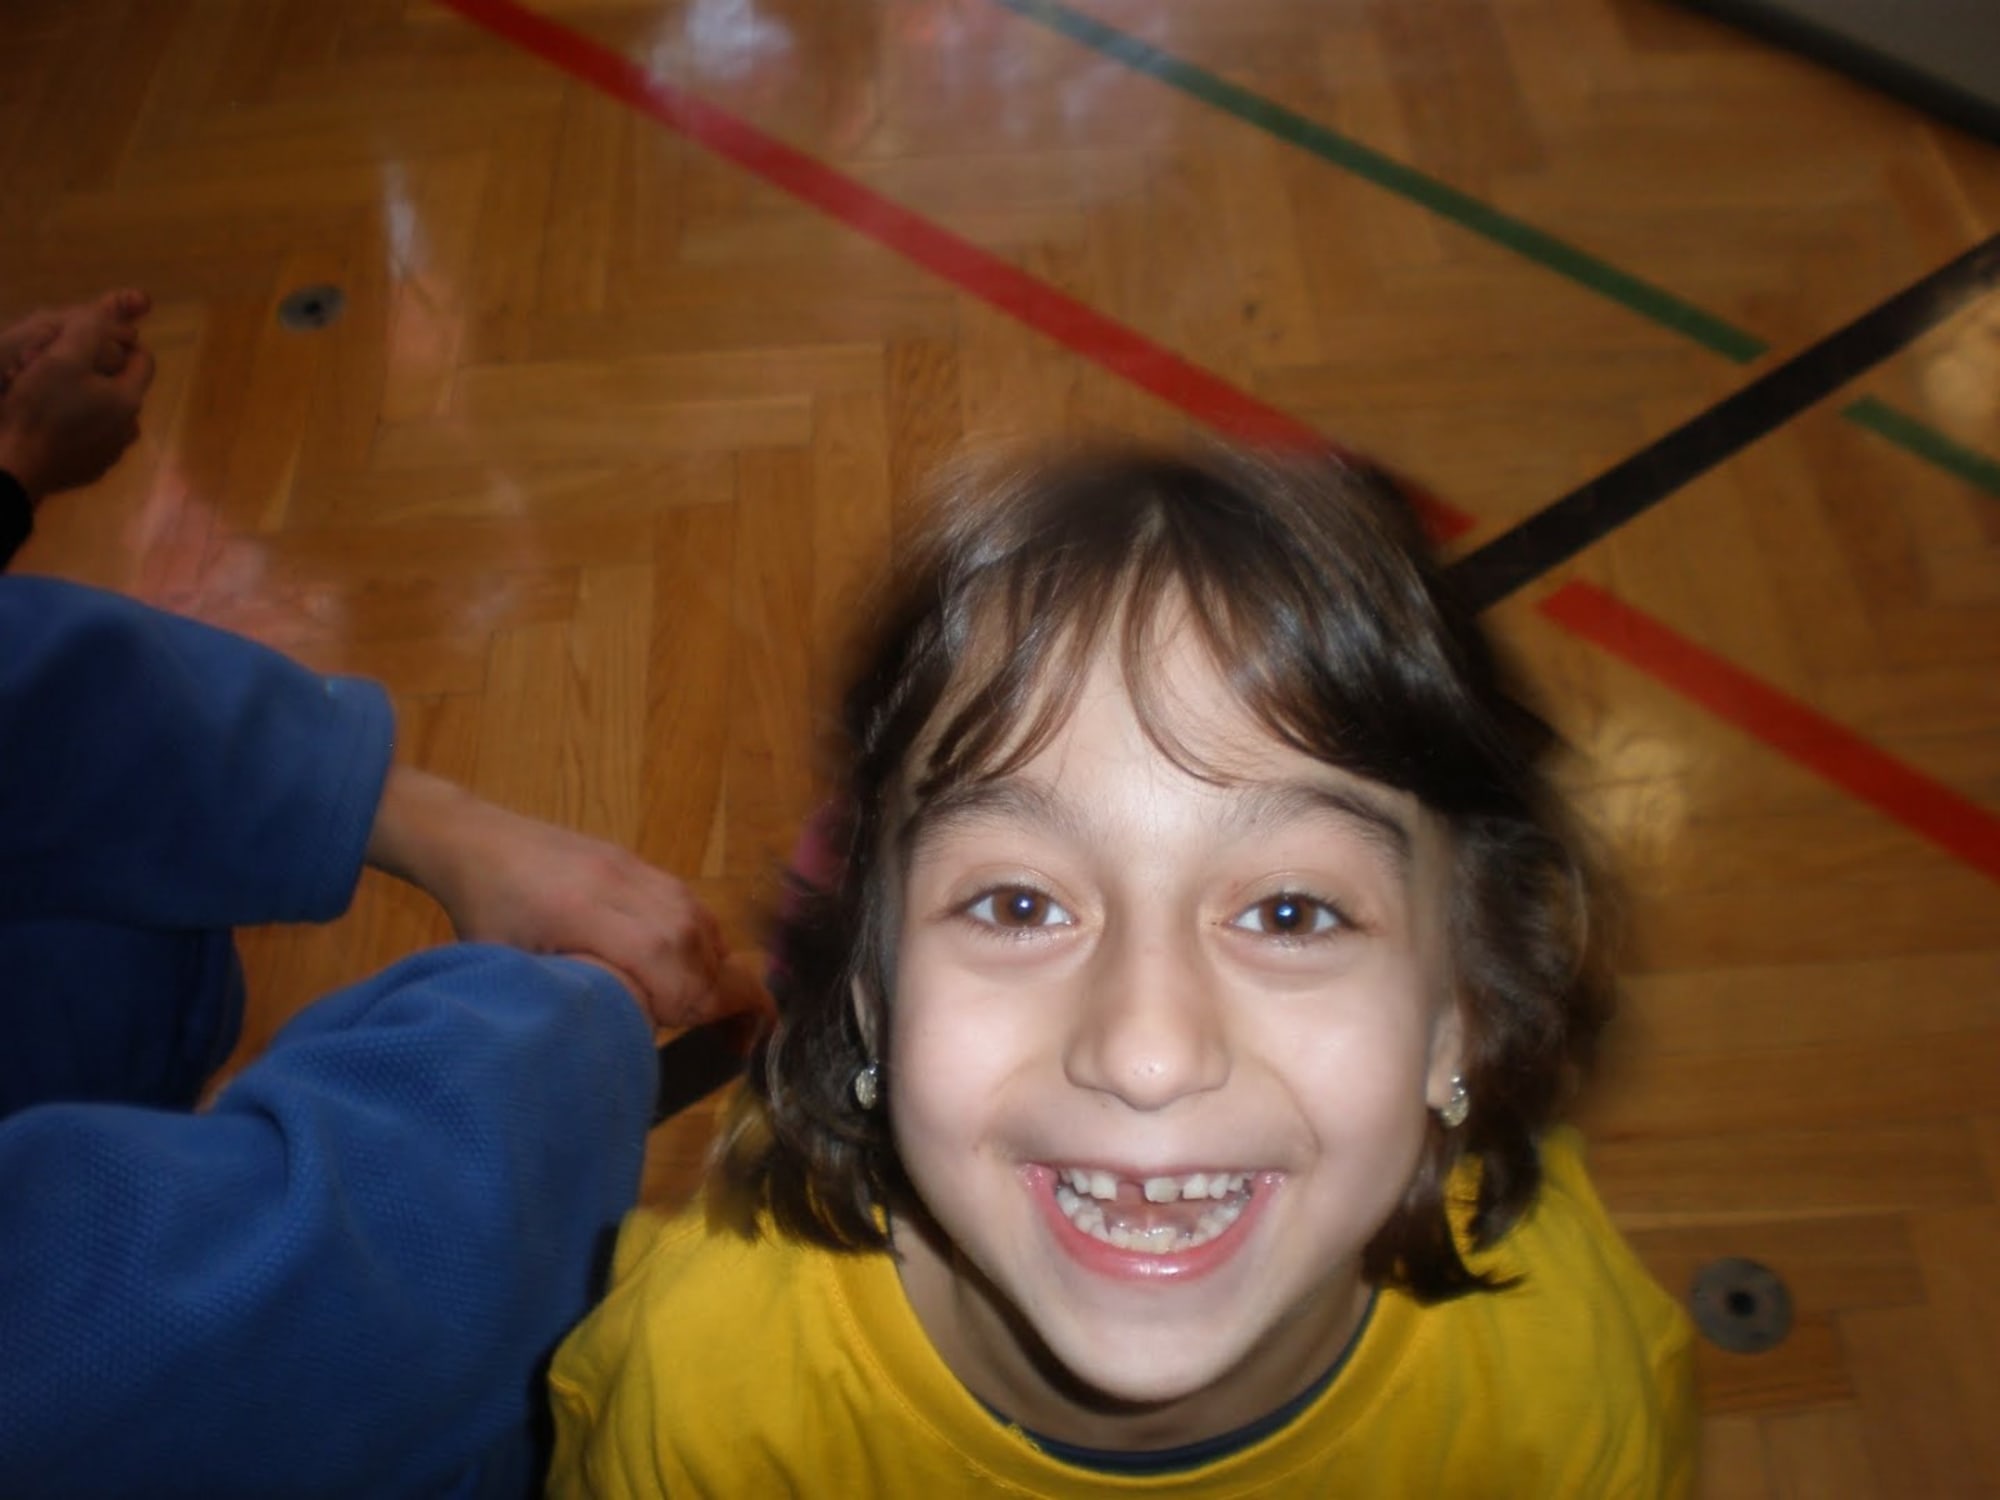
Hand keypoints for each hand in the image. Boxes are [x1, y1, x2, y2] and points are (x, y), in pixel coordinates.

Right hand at [0, 290, 154, 502]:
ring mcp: (110, 453)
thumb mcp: (61, 357)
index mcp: (128, 400)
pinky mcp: (89, 469)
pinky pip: (88, 436)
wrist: (13, 467)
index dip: (121, 340)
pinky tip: (46, 420)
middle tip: (57, 361)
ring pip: (105, 412)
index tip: (89, 335)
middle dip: (96, 368)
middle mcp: (128, 429)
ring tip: (47, 390)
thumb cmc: (38, 409)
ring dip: (84, 396)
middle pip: (122, 386)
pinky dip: (74, 423)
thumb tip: (115, 320)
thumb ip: (91, 331)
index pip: (143, 359)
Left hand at [367, 768, 758, 1030]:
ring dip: (710, 968)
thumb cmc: (482, 914)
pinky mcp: (640, 864)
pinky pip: (692, 904)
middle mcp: (619, 883)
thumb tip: (624, 1036)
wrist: (478, 840)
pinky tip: (688, 967)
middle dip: (709, 992)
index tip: (685, 1032)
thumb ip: (569, 996)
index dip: (687, 1002)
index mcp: (579, 911)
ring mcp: (635, 868)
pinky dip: (702, 942)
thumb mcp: (512, 969)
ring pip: (702, 921)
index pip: (664, 957)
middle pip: (694, 941)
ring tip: (697, 1003)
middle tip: (707, 1030)